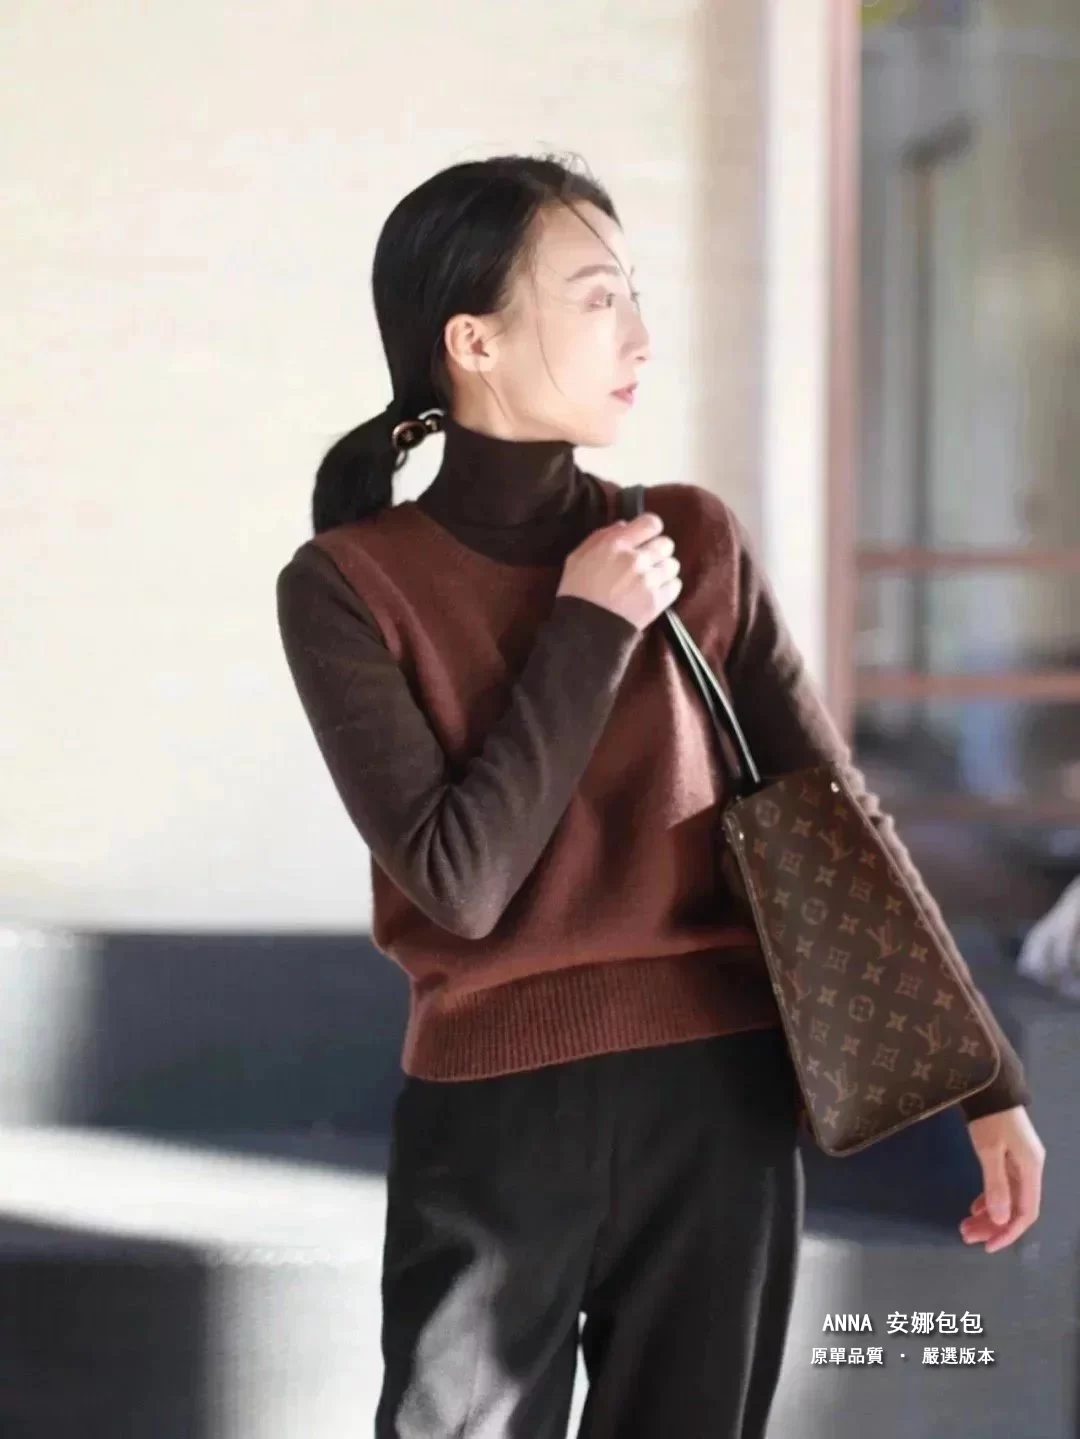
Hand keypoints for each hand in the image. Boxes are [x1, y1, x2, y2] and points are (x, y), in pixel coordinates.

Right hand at [556, 512, 681, 631]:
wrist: (584, 629)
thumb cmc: (576, 591)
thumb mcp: (577, 557)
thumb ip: (601, 536)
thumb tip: (625, 525)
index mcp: (616, 544)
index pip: (651, 523)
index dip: (651, 528)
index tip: (646, 537)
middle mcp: (636, 559)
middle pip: (666, 544)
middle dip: (658, 550)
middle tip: (647, 561)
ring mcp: (649, 580)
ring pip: (673, 565)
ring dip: (663, 570)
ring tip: (651, 579)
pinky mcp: (657, 601)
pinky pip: (675, 585)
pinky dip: (668, 587)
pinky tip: (655, 592)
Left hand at [959, 1106, 1044, 1252]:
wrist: (990, 1085)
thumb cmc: (990, 1118)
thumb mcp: (990, 1151)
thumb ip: (995, 1185)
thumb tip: (999, 1220)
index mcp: (1031, 1170)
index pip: (1026, 1213)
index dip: (1007, 1232)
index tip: (987, 1245)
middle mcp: (1030, 1169)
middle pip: (1016, 1207)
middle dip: (992, 1225)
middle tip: (966, 1236)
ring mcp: (1020, 1162)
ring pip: (1007, 1198)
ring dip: (988, 1213)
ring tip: (965, 1225)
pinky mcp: (1009, 1156)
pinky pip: (1002, 1185)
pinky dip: (989, 1197)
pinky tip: (974, 1207)